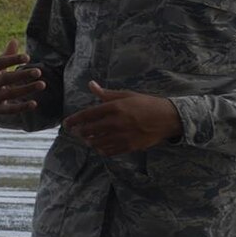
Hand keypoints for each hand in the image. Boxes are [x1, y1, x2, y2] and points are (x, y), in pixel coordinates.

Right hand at [0, 37, 45, 118]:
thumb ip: (5, 56)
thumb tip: (14, 40)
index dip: (13, 60)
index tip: (27, 57)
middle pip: (5, 79)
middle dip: (22, 75)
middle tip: (38, 72)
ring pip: (9, 94)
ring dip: (26, 89)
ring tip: (42, 84)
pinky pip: (9, 110)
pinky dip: (21, 107)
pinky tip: (34, 103)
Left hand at [63, 83, 180, 155]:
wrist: (168, 118)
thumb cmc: (147, 104)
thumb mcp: (127, 95)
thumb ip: (107, 93)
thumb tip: (91, 85)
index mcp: (115, 107)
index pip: (87, 115)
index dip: (74, 120)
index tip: (66, 123)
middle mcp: (116, 122)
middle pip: (89, 130)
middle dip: (79, 132)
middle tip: (77, 132)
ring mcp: (122, 136)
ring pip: (96, 142)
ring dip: (89, 141)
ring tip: (88, 139)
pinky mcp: (128, 146)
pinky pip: (108, 151)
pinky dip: (101, 149)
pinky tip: (100, 146)